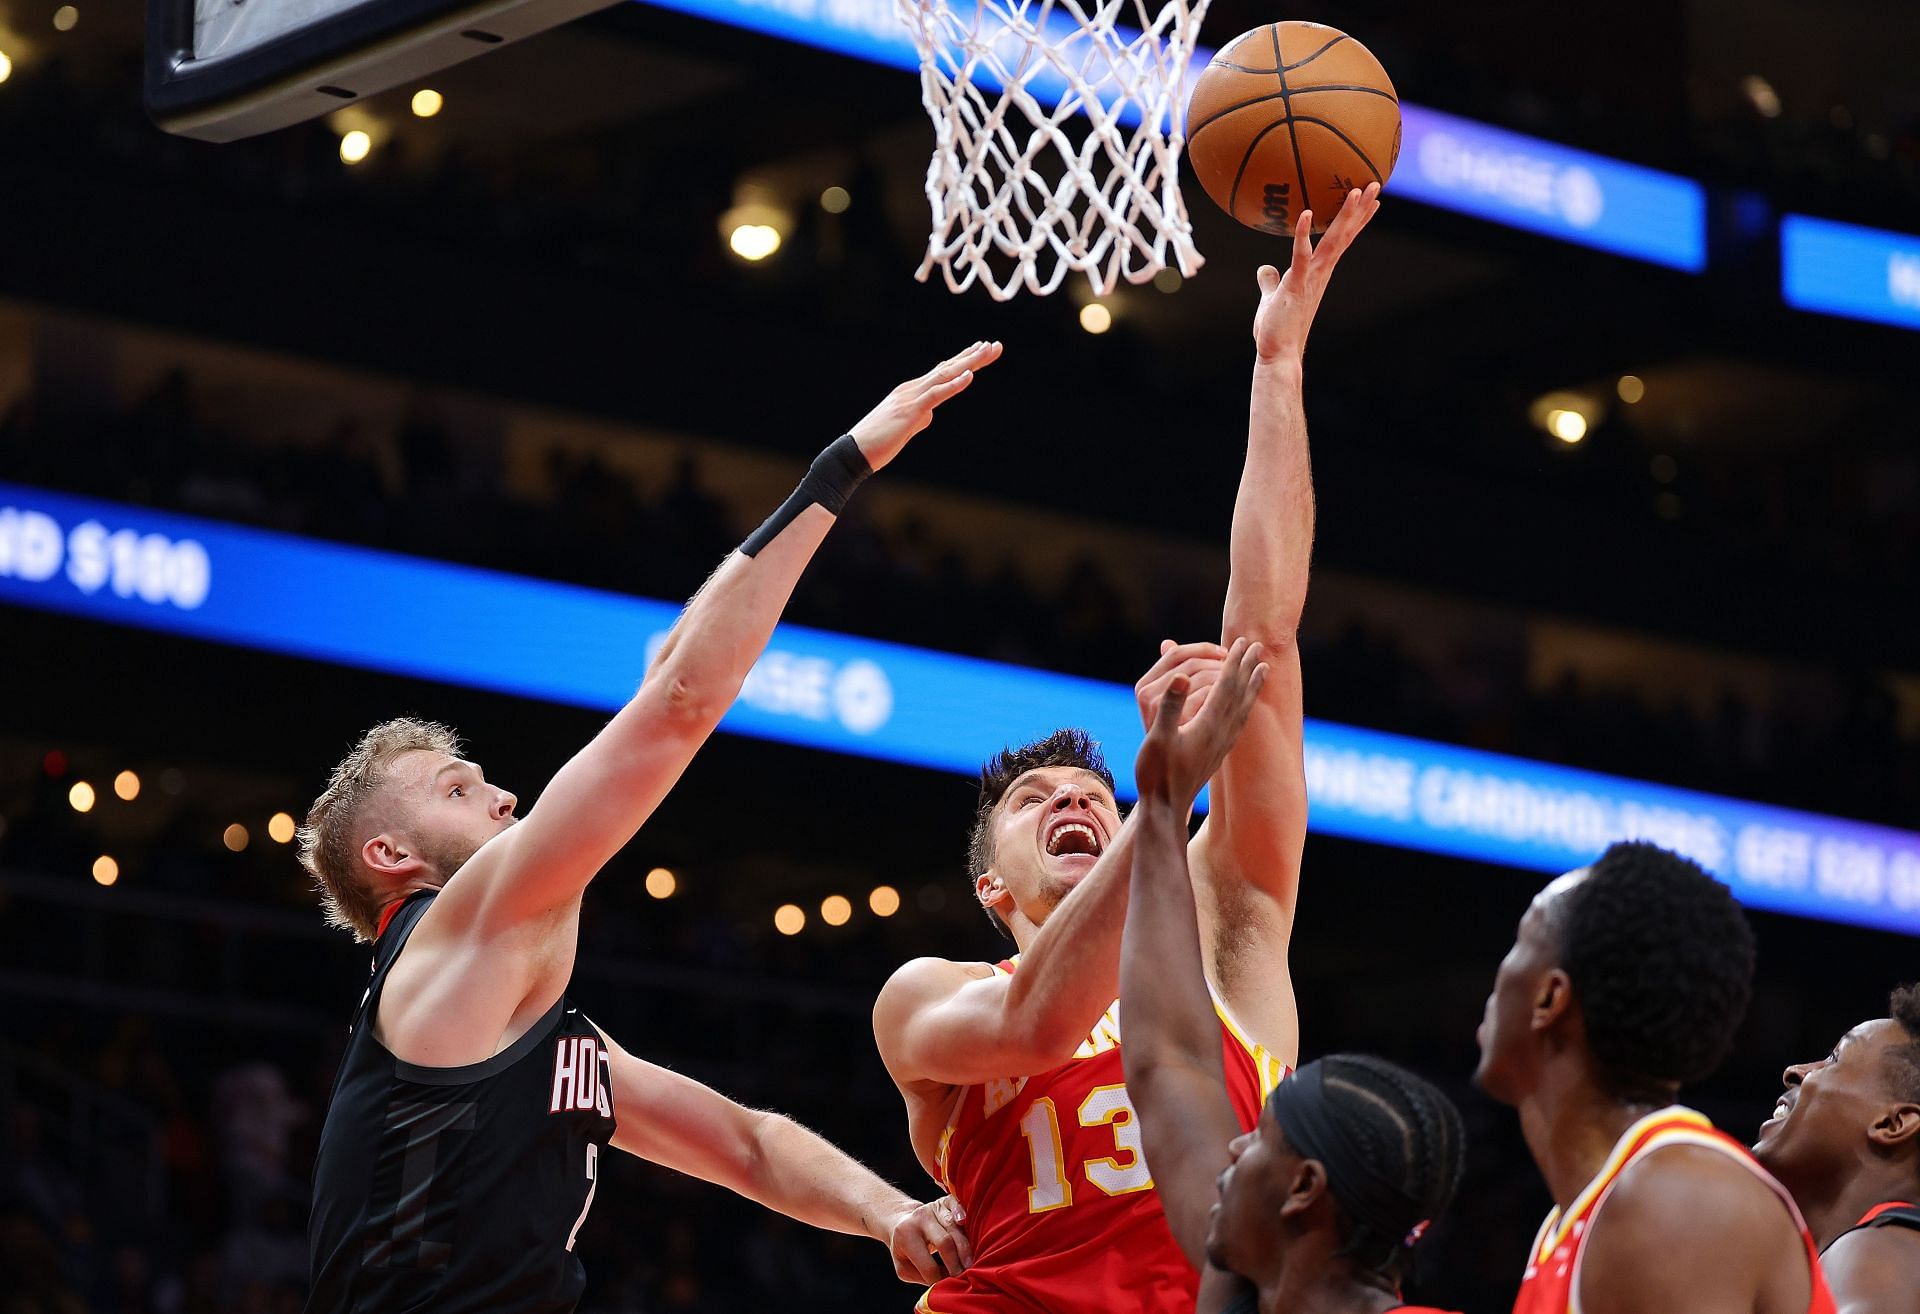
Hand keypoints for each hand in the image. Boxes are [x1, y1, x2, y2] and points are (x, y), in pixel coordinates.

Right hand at [850, 341, 1002, 471]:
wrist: (854, 453)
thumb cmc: (877, 443)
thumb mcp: (904, 428)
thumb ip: (918, 418)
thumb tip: (929, 415)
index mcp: (911, 392)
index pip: (942, 371)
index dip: (964, 360)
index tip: (983, 350)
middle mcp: (911, 389)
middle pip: (948, 368)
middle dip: (974, 356)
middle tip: (996, 345)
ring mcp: (910, 398)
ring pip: (944, 375)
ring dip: (968, 363)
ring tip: (987, 351)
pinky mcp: (910, 411)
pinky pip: (936, 395)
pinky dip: (954, 384)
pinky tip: (969, 376)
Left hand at [884, 1194, 972, 1284]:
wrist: (900, 1221)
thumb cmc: (904, 1249)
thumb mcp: (903, 1266)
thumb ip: (922, 1276)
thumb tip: (945, 1282)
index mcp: (906, 1237)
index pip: (927, 1265)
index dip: (939, 1279)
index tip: (946, 1285)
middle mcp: (919, 1219)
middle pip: (944, 1242)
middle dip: (956, 1263)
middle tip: (964, 1276)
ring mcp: (932, 1207)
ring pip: (954, 1226)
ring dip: (965, 1248)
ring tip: (971, 1264)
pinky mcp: (943, 1201)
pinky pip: (956, 1204)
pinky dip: (962, 1212)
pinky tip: (964, 1222)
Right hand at [1133, 637, 1267, 806]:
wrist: (1167, 808)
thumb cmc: (1157, 773)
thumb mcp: (1158, 738)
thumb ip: (1170, 706)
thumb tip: (1181, 677)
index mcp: (1208, 723)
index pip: (1226, 685)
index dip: (1233, 662)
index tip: (1241, 642)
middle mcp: (1222, 731)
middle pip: (1240, 692)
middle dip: (1248, 667)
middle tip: (1257, 646)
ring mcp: (1223, 742)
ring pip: (1244, 707)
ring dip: (1253, 684)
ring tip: (1262, 669)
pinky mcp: (1220, 751)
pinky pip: (1240, 720)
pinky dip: (1247, 704)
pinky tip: (1247, 704)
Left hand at [1252, 182, 1380, 362]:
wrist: (1278, 354)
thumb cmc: (1276, 330)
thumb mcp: (1272, 298)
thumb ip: (1270, 281)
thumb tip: (1264, 268)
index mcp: (1317, 273)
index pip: (1340, 240)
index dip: (1356, 220)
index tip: (1370, 201)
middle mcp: (1320, 273)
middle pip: (1344, 235)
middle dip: (1360, 209)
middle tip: (1376, 184)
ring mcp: (1311, 279)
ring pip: (1332, 241)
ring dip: (1345, 216)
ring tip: (1358, 191)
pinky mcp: (1296, 286)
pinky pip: (1301, 256)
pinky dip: (1302, 234)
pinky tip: (1306, 213)